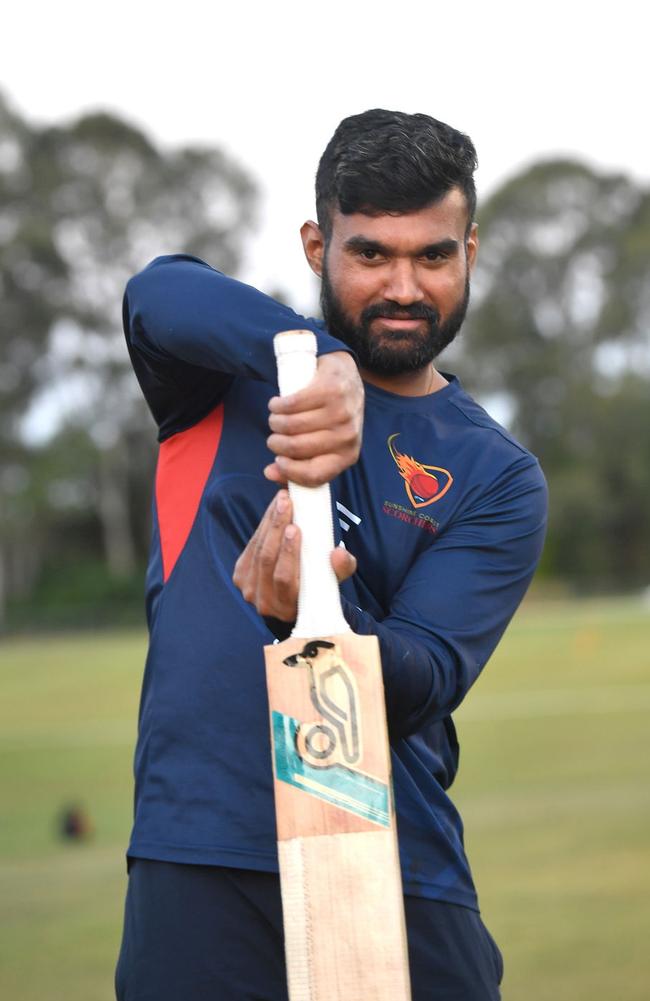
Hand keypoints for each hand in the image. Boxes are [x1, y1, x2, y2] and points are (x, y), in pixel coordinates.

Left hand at [233, 490, 356, 621]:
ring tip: (281, 500)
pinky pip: (251, 547)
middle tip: (286, 502)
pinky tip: (274, 510)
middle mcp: (264, 602)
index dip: (287, 552)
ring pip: (257, 550)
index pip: (284, 578)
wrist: (293, 602)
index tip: (294, 527)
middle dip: (276, 528)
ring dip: (269, 522)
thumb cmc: (317, 588)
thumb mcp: (333, 581)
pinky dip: (263, 526)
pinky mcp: (240, 575)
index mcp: (288, 607)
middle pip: (267, 560)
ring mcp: (248, 589)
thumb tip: (340, 553)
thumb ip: (341, 568)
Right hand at [264, 350, 363, 486]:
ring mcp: (341, 412)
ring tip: (276, 418)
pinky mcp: (330, 390)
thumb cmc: (330, 416)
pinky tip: (278, 404)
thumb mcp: (322, 444)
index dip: (289, 471)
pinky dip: (278, 405)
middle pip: (296, 448)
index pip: (314, 475)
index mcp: (347, 456)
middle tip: (275, 435)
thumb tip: (270, 473)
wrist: (345, 376)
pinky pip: (291, 404)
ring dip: (275, 422)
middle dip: (276, 442)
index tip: (277, 461)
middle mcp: (347, 436)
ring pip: (291, 425)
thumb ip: (298, 465)